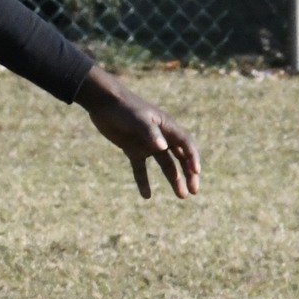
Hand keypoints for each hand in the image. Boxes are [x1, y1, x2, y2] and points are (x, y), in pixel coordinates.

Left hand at [74, 66, 200, 199]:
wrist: (103, 102)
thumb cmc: (123, 107)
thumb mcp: (137, 119)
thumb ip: (150, 132)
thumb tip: (163, 147)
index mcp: (167, 127)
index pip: (186, 144)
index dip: (193, 158)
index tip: (195, 172)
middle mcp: (161, 136)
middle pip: (180, 157)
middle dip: (189, 173)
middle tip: (193, 190)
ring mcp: (147, 144)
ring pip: (165, 165)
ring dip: (173, 179)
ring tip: (181, 196)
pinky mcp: (132, 149)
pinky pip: (141, 169)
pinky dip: (143, 181)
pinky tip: (146, 196)